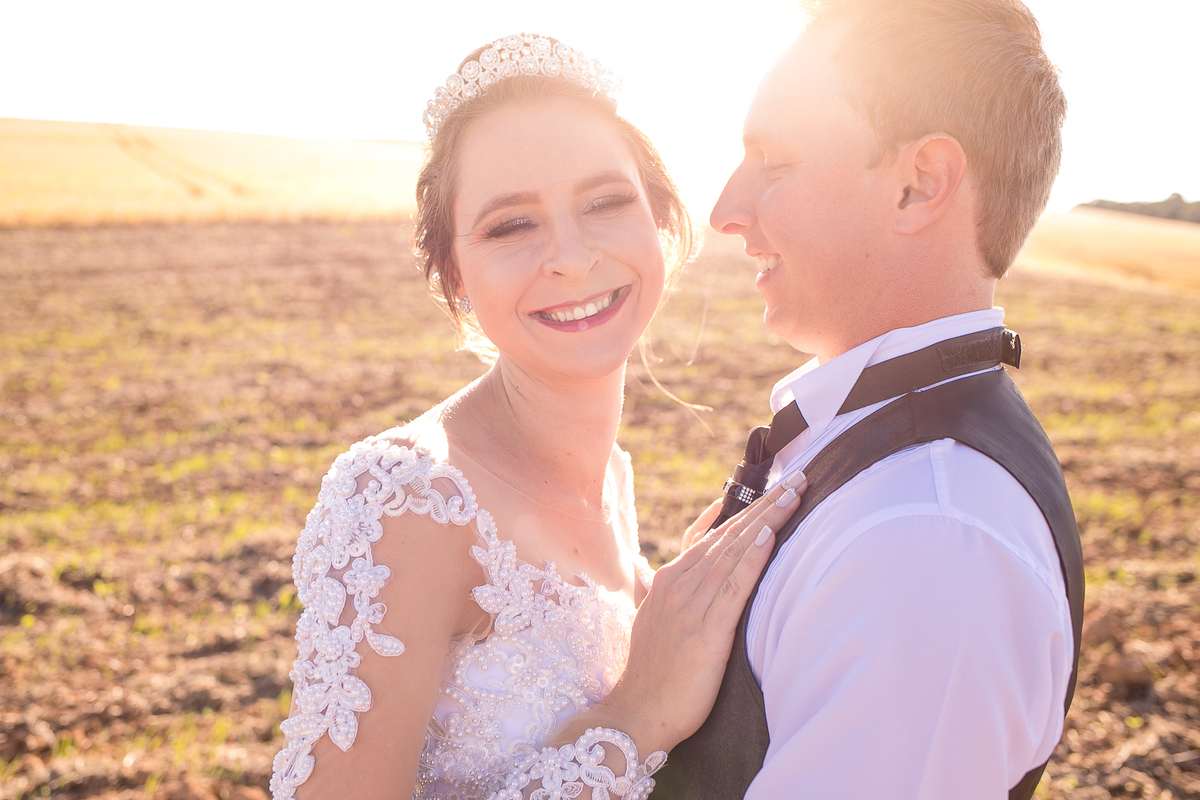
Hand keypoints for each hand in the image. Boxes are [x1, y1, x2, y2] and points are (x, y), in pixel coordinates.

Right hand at [594, 473, 807, 754]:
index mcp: (670, 579)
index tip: (775, 485)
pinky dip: (751, 559)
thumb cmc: (655, 673)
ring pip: (734, 552)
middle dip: (765, 503)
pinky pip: (732, 588)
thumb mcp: (662, 620)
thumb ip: (683, 592)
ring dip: (766, 519)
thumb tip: (707, 571)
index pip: (714, 533)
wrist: (636, 714)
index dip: (746, 507)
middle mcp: (678, 584)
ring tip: (794, 494)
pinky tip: (768, 536)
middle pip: (729, 534)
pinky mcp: (705, 632)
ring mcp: (690, 606)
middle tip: (798, 477)